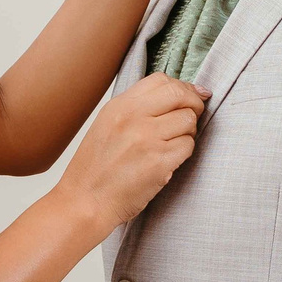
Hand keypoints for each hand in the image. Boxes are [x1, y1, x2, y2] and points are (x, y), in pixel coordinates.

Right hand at [54, 75, 205, 232]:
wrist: (85, 201)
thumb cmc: (96, 169)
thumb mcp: (107, 125)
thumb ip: (136, 109)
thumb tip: (175, 95)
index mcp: (119, 106)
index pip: (160, 80)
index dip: (182, 87)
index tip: (192, 95)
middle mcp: (133, 118)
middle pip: (180, 95)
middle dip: (194, 104)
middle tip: (195, 114)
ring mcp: (147, 139)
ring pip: (188, 121)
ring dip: (188, 132)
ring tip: (173, 143)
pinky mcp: (159, 162)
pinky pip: (188, 146)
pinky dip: (184, 153)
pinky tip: (169, 160)